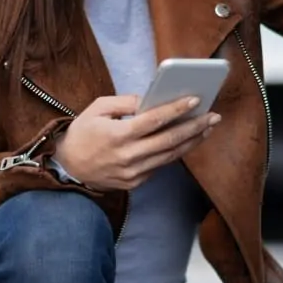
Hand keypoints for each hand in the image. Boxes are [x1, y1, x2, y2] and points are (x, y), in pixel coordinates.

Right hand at [52, 95, 219, 190]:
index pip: (153, 121)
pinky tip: (188, 140)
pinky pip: (160, 165)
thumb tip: (151, 101)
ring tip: (207, 127)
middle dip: (194, 127)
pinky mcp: (135, 182)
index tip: (195, 100)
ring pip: (170, 156)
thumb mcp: (97, 109)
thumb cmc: (83, 133)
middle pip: (169, 140)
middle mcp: (128, 156)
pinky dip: (176, 152)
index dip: (176, 110)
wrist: (68, 168)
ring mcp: (133, 173)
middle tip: (214, 116)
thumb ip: (125, 103)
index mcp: (117, 135)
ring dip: (191, 141)